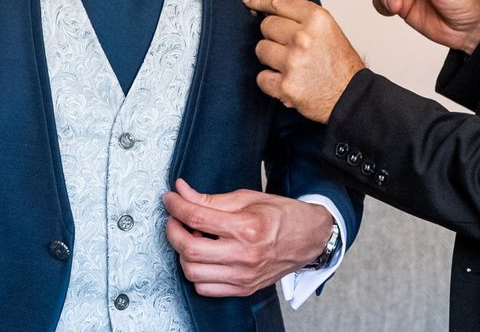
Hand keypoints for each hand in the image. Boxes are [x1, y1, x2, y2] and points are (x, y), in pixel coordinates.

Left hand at [163, 179, 332, 296]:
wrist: (309, 237)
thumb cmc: (282, 214)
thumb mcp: (248, 198)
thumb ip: (211, 199)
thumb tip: (182, 192)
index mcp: (247, 227)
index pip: (197, 217)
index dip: (176, 206)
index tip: (170, 199)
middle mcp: (245, 255)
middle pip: (189, 248)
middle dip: (173, 231)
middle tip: (175, 219)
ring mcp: (244, 275)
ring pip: (193, 272)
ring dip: (183, 253)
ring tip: (192, 237)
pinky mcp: (244, 288)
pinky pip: (205, 288)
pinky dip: (196, 273)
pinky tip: (204, 256)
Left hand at [244, 0, 364, 123]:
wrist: (351, 97)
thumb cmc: (341, 66)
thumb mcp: (329, 31)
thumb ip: (302, 19)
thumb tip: (270, 10)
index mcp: (317, 20)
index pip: (279, 3)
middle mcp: (303, 38)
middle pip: (266, 26)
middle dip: (273, 35)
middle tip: (289, 46)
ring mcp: (292, 63)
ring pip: (261, 50)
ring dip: (271, 57)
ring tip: (290, 65)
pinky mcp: (284, 86)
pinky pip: (261, 77)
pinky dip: (271, 81)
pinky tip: (287, 80)